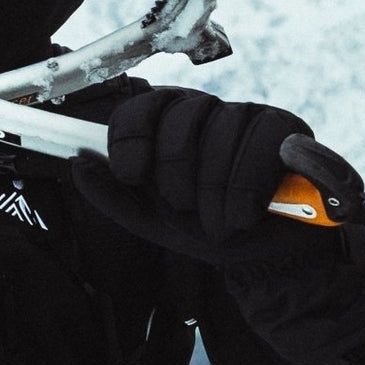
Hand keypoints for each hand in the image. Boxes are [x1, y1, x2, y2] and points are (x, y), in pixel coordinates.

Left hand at [74, 88, 316, 257]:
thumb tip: (79, 163)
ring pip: (220, 134)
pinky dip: (247, 189)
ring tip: (221, 222)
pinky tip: (246, 214)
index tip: (132, 174)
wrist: (266, 257)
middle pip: (180, 118)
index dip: (130, 138)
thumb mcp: (154, 222)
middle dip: (178, 177)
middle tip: (188, 209)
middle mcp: (206, 111)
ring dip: (215, 195)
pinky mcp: (285, 127)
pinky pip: (260, 142)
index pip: (141, 107)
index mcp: (168, 127)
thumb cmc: (210, 231)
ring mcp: (246, 114)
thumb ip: (115, 197)